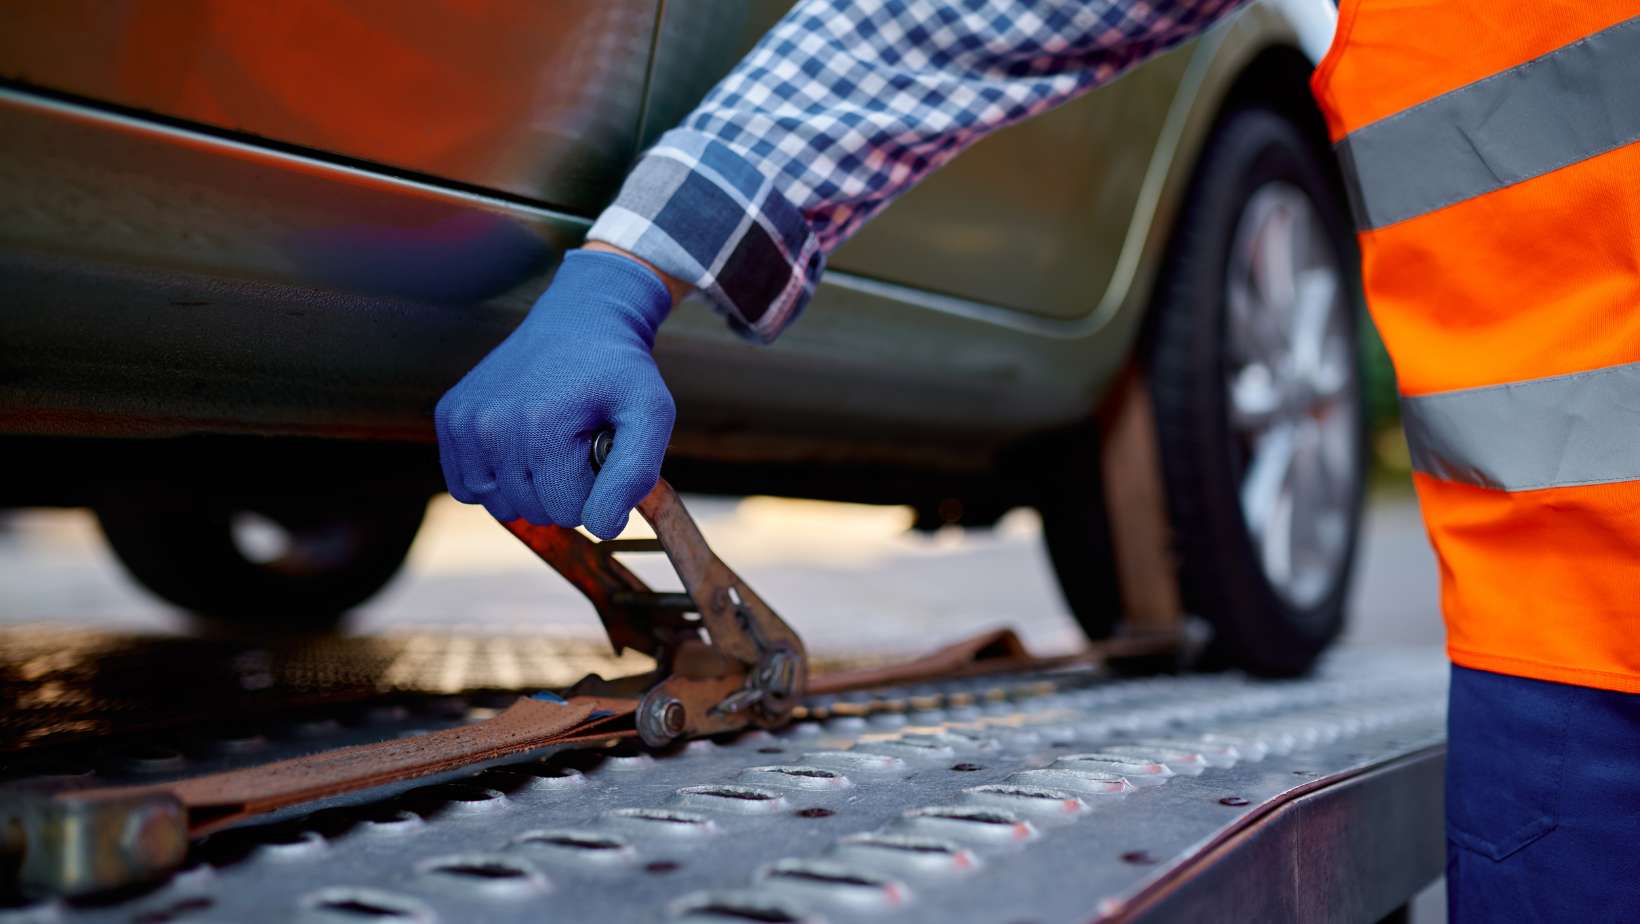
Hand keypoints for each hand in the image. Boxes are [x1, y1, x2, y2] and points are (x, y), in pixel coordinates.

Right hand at [436, 249, 675, 538]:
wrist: (579, 319)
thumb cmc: (620, 373)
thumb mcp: (650, 414)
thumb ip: (635, 475)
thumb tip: (602, 527)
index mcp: (542, 426)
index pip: (568, 512)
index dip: (596, 489)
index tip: (602, 446)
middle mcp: (492, 425)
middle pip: (534, 511)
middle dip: (564, 486)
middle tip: (578, 438)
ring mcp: (464, 421)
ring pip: (501, 505)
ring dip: (530, 484)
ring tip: (550, 438)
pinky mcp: (449, 418)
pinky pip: (468, 488)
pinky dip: (496, 477)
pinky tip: (520, 442)